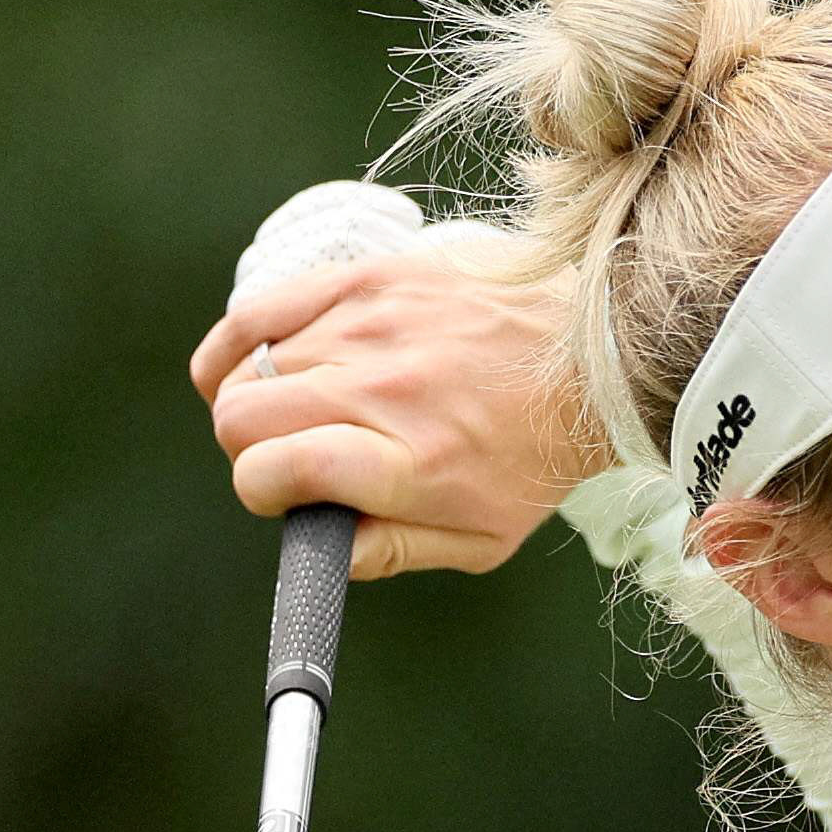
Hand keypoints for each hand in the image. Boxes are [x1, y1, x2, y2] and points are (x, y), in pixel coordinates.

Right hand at [187, 241, 589, 580]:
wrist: (592, 357)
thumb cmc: (534, 454)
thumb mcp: (481, 538)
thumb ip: (392, 552)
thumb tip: (318, 550)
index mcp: (406, 464)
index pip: (269, 471)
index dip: (261, 493)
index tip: (283, 496)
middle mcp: (379, 390)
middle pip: (240, 418)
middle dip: (248, 451)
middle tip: (288, 456)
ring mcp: (367, 327)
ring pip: (244, 366)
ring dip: (253, 398)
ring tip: (292, 412)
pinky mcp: (365, 280)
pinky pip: (258, 309)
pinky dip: (238, 343)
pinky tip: (252, 364)